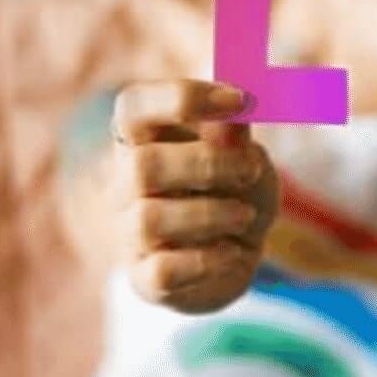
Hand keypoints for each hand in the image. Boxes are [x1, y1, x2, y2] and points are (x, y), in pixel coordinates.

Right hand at [109, 80, 276, 312]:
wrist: (237, 254)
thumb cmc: (235, 191)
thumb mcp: (246, 155)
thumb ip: (235, 135)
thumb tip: (235, 110)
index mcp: (145, 140)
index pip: (132, 107)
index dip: (181, 97)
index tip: (239, 99)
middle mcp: (126, 184)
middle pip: (141, 165)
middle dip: (209, 165)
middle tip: (250, 171)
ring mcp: (129, 234)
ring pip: (149, 220)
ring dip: (212, 215)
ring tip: (245, 216)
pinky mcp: (145, 279)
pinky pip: (163, 270)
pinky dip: (209, 260)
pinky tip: (233, 252)